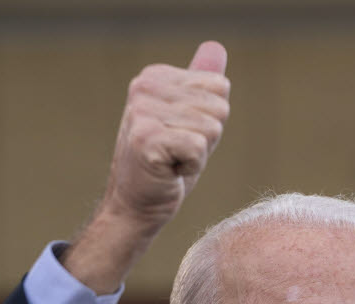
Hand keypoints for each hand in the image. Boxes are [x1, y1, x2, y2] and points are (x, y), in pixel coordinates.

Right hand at [62, 41, 229, 292]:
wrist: (135, 205)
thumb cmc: (166, 165)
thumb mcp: (188, 119)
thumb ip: (200, 83)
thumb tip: (216, 47)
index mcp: (155, 76)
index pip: (220, 87)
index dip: (210, 120)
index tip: (182, 135)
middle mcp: (145, 87)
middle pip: (219, 107)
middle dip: (207, 138)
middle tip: (177, 153)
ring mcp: (143, 112)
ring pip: (212, 128)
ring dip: (199, 154)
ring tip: (172, 162)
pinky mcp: (147, 139)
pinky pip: (199, 148)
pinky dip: (192, 168)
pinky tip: (169, 172)